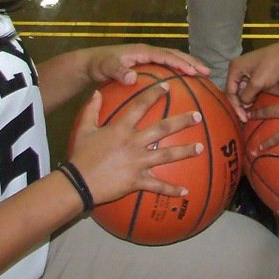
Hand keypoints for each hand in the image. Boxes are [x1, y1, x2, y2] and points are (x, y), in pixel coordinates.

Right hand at [69, 84, 204, 203]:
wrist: (78, 182)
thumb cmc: (80, 155)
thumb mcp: (84, 129)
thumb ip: (92, 109)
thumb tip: (97, 91)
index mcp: (121, 129)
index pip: (140, 106)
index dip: (154, 94)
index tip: (167, 86)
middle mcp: (133, 143)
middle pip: (162, 129)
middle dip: (181, 122)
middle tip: (198, 116)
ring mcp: (137, 163)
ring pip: (166, 156)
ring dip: (185, 152)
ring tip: (201, 148)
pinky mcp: (137, 181)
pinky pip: (157, 185)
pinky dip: (172, 190)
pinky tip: (185, 192)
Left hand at [83, 44, 208, 86]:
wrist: (91, 63)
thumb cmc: (99, 64)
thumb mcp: (106, 67)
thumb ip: (118, 71)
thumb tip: (131, 77)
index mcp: (143, 51)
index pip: (166, 55)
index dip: (180, 62)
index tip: (193, 71)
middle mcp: (149, 53)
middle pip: (175, 55)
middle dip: (192, 62)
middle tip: (207, 72)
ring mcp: (149, 59)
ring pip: (173, 60)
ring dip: (188, 66)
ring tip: (203, 77)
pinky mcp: (147, 66)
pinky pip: (166, 69)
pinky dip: (178, 74)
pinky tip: (184, 87)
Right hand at [226, 39, 278, 119]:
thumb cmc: (272, 66)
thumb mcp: (257, 82)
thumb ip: (247, 96)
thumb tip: (244, 105)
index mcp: (235, 67)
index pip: (230, 90)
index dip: (235, 106)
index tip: (243, 117)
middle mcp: (239, 69)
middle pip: (235, 91)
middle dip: (240, 105)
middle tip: (246, 118)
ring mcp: (248, 72)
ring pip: (243, 91)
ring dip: (247, 102)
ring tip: (250, 115)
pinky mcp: (257, 75)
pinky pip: (251, 88)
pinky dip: (252, 97)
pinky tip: (255, 106)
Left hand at [247, 66, 278, 150]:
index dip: (274, 76)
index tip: (267, 77)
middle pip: (272, 90)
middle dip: (259, 91)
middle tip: (250, 93)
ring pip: (269, 111)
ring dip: (257, 113)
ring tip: (247, 115)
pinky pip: (278, 137)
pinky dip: (266, 143)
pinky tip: (257, 148)